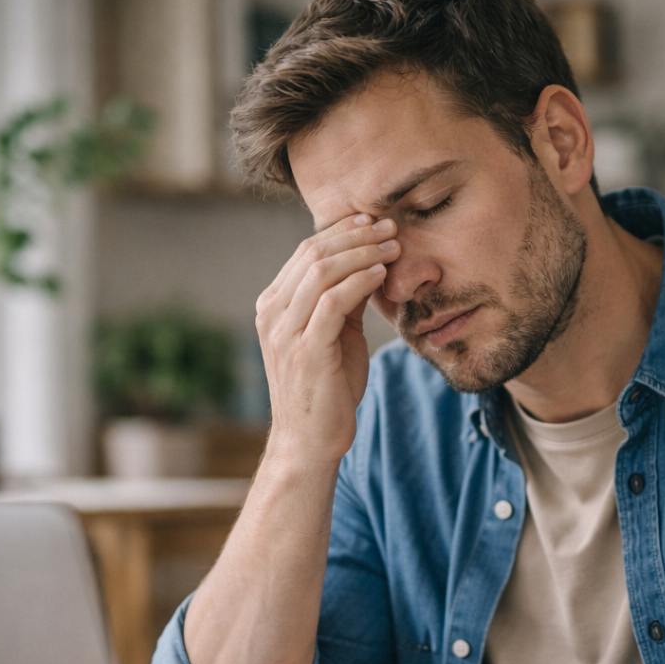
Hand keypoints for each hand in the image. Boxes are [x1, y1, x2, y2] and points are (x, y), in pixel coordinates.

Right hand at [255, 215, 400, 464]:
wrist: (310, 442)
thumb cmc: (327, 391)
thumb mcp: (336, 336)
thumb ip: (344, 302)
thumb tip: (369, 265)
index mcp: (274, 306)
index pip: (306, 253)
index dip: (342, 231)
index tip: (374, 221)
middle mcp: (272, 313)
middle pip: (313, 254)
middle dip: (355, 235)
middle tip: (390, 226)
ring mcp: (285, 332)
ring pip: (322, 272)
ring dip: (362, 253)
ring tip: (393, 245)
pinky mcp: (306, 350)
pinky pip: (332, 301)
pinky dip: (359, 281)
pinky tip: (382, 274)